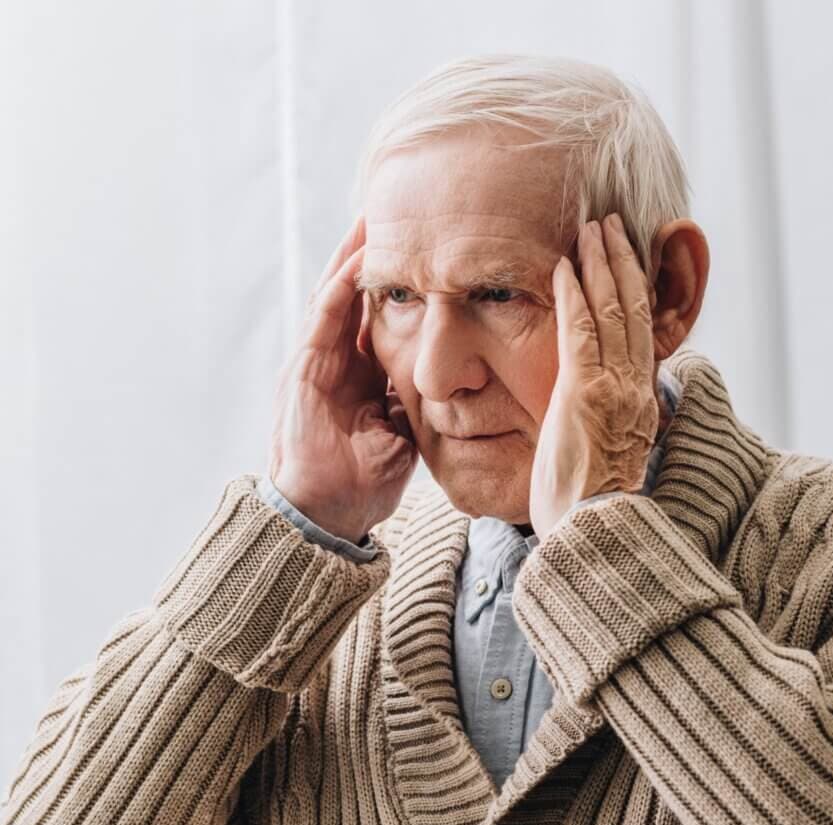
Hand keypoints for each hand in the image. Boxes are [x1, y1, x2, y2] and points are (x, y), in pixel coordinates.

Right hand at [267, 215, 418, 542]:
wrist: (329, 513)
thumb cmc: (364, 482)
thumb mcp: (401, 433)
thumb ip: (410, 401)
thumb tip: (440, 382)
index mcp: (357, 376)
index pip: (376, 318)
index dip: (394, 285)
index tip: (420, 252)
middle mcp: (333, 362)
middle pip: (353, 296)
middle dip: (370, 257)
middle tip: (392, 214)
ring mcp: (314, 363)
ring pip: (335, 296)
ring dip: (353, 258)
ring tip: (374, 219)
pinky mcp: (302, 371)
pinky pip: (323, 320)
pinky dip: (341, 288)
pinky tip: (361, 260)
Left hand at [529, 213, 660, 540]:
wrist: (593, 535)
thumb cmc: (593, 509)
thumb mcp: (612, 459)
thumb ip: (611, 427)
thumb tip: (608, 417)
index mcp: (642, 404)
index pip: (641, 335)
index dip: (636, 293)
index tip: (626, 262)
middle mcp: (635, 389)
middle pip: (635, 312)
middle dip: (623, 264)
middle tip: (612, 226)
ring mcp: (612, 388)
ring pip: (613, 312)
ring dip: (601, 265)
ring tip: (592, 230)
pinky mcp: (584, 394)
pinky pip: (581, 332)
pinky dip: (574, 296)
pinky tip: (562, 268)